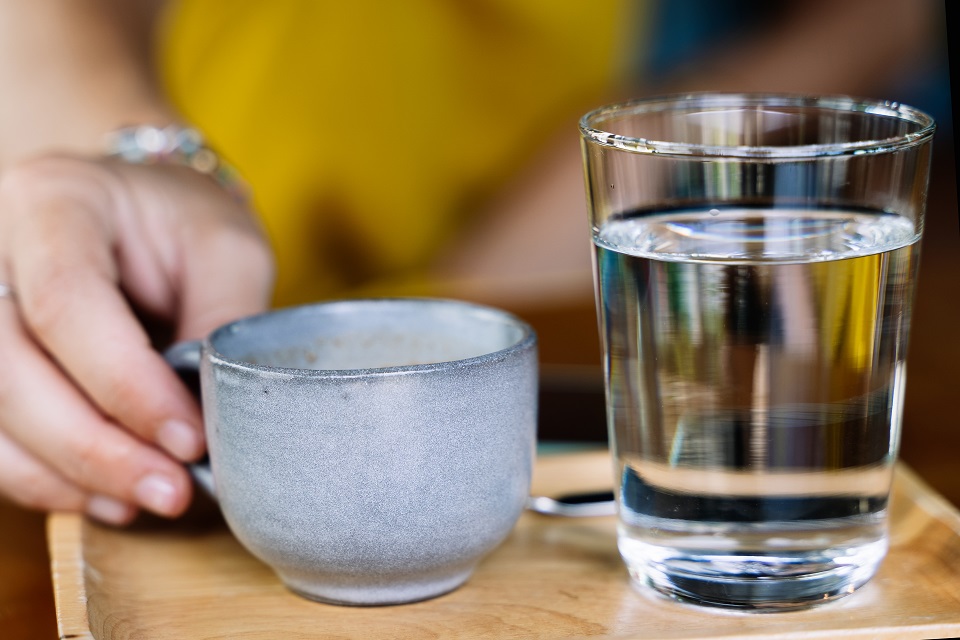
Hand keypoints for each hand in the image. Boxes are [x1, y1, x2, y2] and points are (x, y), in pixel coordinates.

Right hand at [0, 154, 273, 523]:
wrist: (133, 216)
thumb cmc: (180, 224)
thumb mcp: (225, 245)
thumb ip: (223, 317)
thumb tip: (218, 411)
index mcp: (51, 202)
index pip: (66, 302)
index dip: (125, 385)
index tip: (190, 439)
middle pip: (7, 369)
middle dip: (95, 447)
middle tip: (173, 489)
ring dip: (70, 475)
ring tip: (150, 497)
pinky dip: (46, 482)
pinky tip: (108, 496)